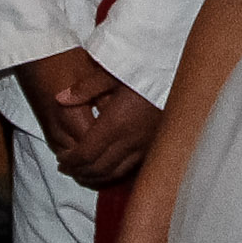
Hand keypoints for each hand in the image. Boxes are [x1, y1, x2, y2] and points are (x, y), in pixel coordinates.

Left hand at [24, 44, 163, 185]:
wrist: (181, 67)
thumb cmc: (147, 66)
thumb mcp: (112, 70)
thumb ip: (84, 88)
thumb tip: (60, 99)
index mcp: (117, 122)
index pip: (87, 154)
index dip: (71, 161)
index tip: (62, 161)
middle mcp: (132, 139)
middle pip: (99, 168)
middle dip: (80, 172)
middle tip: (68, 169)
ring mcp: (147, 145)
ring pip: (116, 173)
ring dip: (97, 177)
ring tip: (84, 172)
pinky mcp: (157, 144)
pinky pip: (132, 167)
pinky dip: (115, 172)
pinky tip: (109, 166)